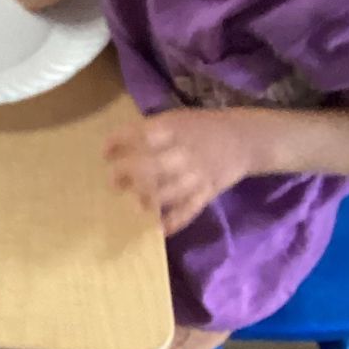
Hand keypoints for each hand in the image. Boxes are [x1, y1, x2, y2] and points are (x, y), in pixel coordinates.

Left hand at [105, 108, 257, 237]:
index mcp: (174, 129)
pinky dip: (173, 222)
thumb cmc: (201, 127)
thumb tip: (117, 146)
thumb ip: (150, 131)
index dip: (120, 143)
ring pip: (168, 191)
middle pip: (152, 166)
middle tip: (113, 182)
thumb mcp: (176, 119)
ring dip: (147, 200)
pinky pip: (189, 210)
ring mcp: (196, 174)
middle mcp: (184, 152)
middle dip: (128, 175)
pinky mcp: (207, 192)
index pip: (142, 135)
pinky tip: (158, 229)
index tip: (105, 153)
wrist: (243, 139)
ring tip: (133, 205)